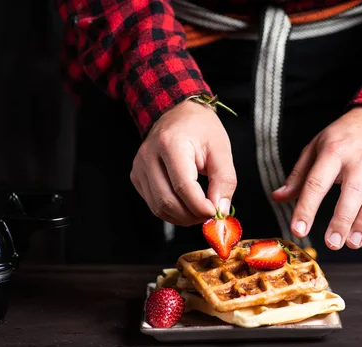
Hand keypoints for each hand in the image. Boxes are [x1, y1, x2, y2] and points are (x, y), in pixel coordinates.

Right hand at [130, 100, 236, 225]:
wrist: (177, 113)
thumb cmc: (200, 128)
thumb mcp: (221, 149)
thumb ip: (224, 180)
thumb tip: (220, 210)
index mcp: (170, 144)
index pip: (183, 186)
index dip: (200, 206)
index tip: (216, 213)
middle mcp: (149, 156)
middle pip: (167, 201)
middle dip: (191, 215)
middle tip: (209, 215)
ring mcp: (139, 167)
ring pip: (158, 208)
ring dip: (182, 217)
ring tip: (199, 211)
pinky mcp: (137, 177)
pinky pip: (153, 204)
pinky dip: (172, 212)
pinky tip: (186, 205)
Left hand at [272, 107, 361, 249]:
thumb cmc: (345, 136)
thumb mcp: (317, 146)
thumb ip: (299, 175)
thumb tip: (278, 198)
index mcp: (334, 151)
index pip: (317, 182)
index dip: (306, 208)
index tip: (298, 230)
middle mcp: (360, 160)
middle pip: (352, 192)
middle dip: (342, 221)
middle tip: (332, 243)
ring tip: (352, 243)